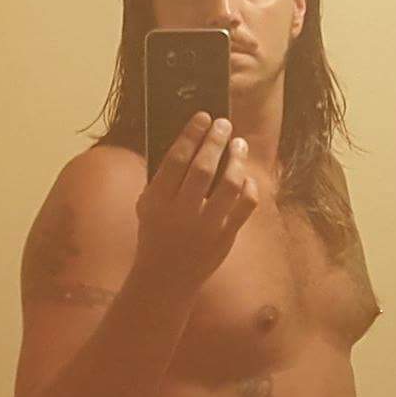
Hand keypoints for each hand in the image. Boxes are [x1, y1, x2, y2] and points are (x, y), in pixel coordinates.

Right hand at [135, 112, 257, 289]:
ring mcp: (206, 227)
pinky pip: (244, 207)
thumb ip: (163, 178)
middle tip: (223, 123)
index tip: (203, 117)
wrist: (165, 278)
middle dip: (215, 141)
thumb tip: (189, 140)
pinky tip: (246, 176)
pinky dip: (248, 187)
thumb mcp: (147, 205)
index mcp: (157, 201)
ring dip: (236, 160)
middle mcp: (181, 213)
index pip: (176, 160)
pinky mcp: (225, 238)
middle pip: (203, 168)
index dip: (192, 135)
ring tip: (239, 144)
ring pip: (228, 185)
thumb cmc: (156, 233)